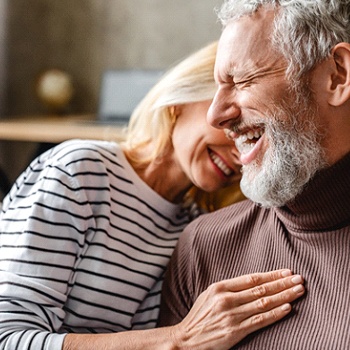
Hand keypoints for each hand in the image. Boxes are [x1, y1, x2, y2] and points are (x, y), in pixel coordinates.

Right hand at [171, 269, 304, 349]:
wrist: (186, 339)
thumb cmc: (199, 316)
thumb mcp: (209, 295)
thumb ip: (229, 289)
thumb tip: (253, 282)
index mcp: (220, 287)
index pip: (252, 278)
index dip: (271, 275)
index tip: (287, 271)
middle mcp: (227, 299)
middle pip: (261, 289)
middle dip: (283, 283)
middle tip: (300, 278)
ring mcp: (232, 315)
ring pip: (264, 303)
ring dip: (284, 296)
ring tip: (299, 291)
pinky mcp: (235, 331)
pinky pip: (260, 320)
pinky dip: (275, 314)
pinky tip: (288, 308)